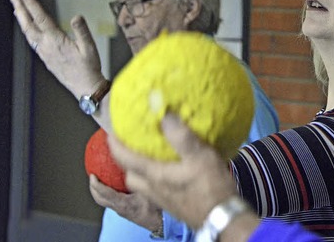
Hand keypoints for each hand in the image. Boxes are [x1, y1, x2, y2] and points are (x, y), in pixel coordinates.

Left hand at [9, 0, 105, 97]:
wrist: (85, 87)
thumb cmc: (89, 68)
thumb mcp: (90, 47)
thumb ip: (82, 31)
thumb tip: (76, 16)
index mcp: (56, 40)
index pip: (40, 18)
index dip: (31, 4)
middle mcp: (46, 46)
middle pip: (29, 25)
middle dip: (20, 9)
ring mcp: (44, 53)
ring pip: (28, 33)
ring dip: (22, 20)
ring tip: (17, 10)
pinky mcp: (46, 59)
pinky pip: (32, 42)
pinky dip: (28, 31)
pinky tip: (29, 29)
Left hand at [89, 175, 161, 231]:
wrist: (155, 222)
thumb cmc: (153, 209)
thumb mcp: (149, 191)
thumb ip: (141, 180)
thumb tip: (134, 167)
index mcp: (123, 203)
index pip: (105, 194)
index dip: (96, 185)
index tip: (92, 175)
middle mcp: (118, 207)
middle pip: (99, 199)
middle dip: (93, 188)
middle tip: (92, 176)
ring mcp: (119, 209)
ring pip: (103, 201)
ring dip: (98, 191)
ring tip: (98, 180)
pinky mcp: (122, 209)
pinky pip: (110, 200)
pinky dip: (106, 192)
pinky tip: (113, 185)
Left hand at [108, 114, 238, 229]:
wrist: (222, 218)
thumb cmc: (211, 188)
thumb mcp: (200, 156)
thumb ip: (181, 136)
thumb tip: (164, 115)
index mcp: (155, 175)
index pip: (124, 158)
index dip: (115, 142)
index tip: (112, 129)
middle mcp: (154, 188)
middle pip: (129, 174)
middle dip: (126, 159)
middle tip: (130, 144)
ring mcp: (163, 198)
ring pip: (142, 183)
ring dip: (140, 169)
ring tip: (149, 155)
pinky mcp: (174, 204)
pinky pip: (156, 188)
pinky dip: (155, 177)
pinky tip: (171, 169)